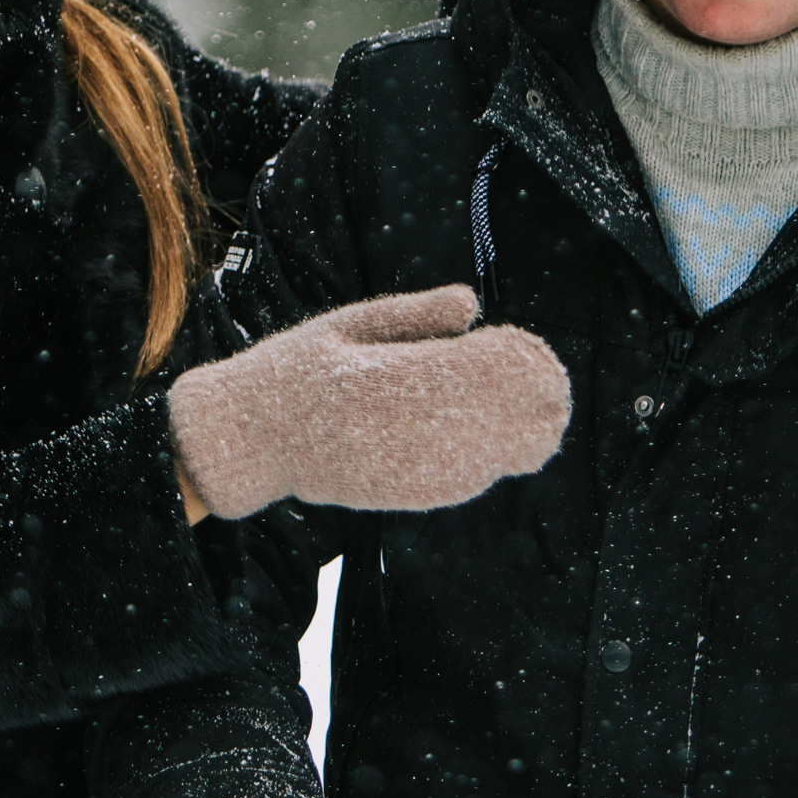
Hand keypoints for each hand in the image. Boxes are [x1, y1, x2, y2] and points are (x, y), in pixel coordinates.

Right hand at [168, 284, 570, 520]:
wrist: (247, 442)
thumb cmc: (294, 371)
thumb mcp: (346, 326)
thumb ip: (411, 316)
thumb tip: (471, 303)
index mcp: (377, 377)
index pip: (464, 368)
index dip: (508, 360)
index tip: (524, 344)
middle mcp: (393, 428)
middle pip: (488, 417)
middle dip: (526, 400)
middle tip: (551, 381)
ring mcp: (401, 467)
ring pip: (485, 457)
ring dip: (518, 433)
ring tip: (544, 410)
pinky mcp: (403, 493)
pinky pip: (465, 480)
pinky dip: (492, 460)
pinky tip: (507, 443)